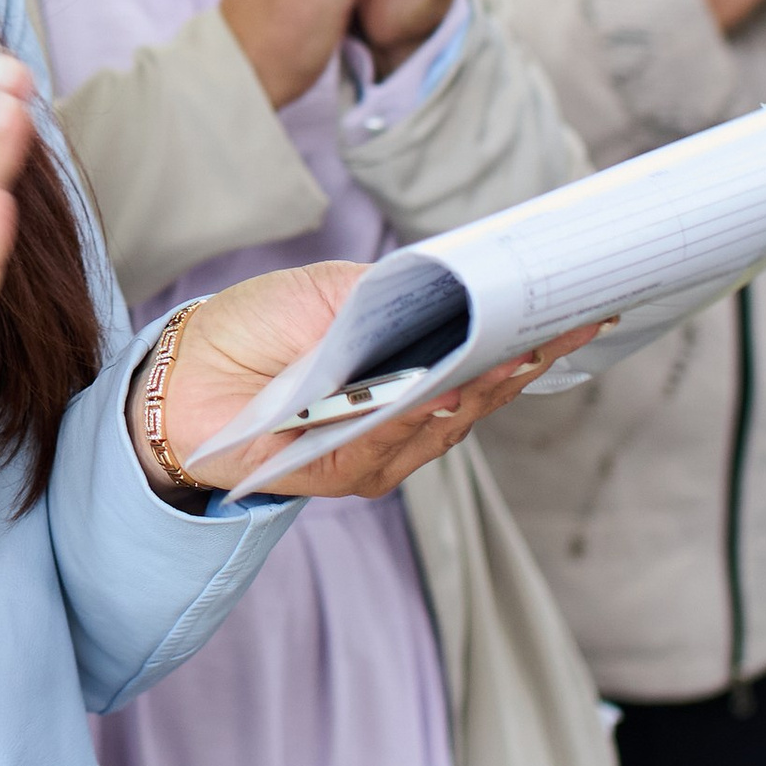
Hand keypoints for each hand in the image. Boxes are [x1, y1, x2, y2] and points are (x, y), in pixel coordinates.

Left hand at [126, 259, 605, 502]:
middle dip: (522, 362)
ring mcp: (381, 447)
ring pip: (446, 424)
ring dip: (479, 391)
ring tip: (512, 355)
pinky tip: (435, 393)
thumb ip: (393, 297)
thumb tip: (454, 292)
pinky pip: (392, 448)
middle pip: (480, 393)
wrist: (185, 371)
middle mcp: (404, 411)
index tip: (580, 309)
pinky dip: (412, 420)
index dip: (531, 338)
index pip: (482, 354)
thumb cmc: (256, 323)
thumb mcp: (330, 290)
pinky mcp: (346, 474)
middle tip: (561, 328)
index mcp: (407, 364)